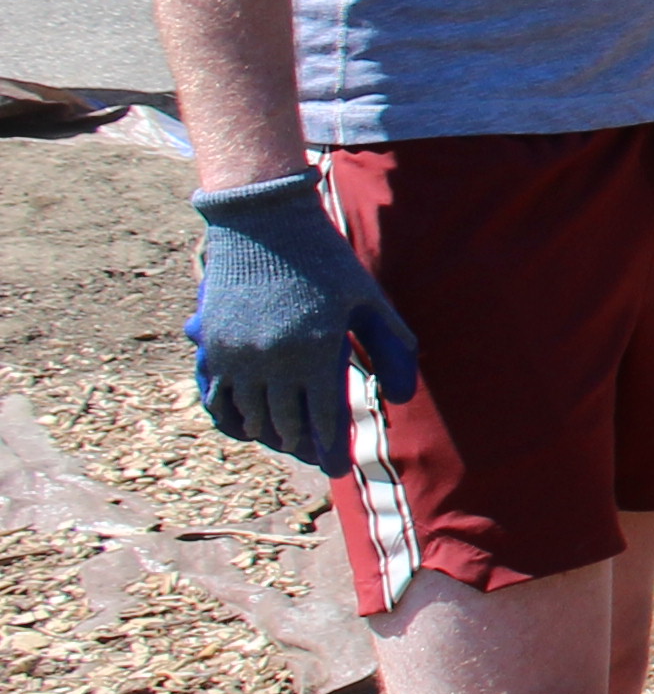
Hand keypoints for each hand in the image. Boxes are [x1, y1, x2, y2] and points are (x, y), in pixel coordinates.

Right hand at [186, 174, 418, 479]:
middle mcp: (274, 360)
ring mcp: (239, 355)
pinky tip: (251, 425)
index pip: (325, 417)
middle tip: (317, 459)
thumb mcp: (370, 300)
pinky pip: (219, 399)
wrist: (264, 225)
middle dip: (304, 446)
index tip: (339, 468)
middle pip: (288, 423)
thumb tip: (400, 397)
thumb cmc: (326, 262)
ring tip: (290, 442)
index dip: (332, 447)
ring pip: (254, 415)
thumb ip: (392, 348)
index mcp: (318, 350)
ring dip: (272, 434)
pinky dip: (235, 417)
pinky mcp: (212, 347)